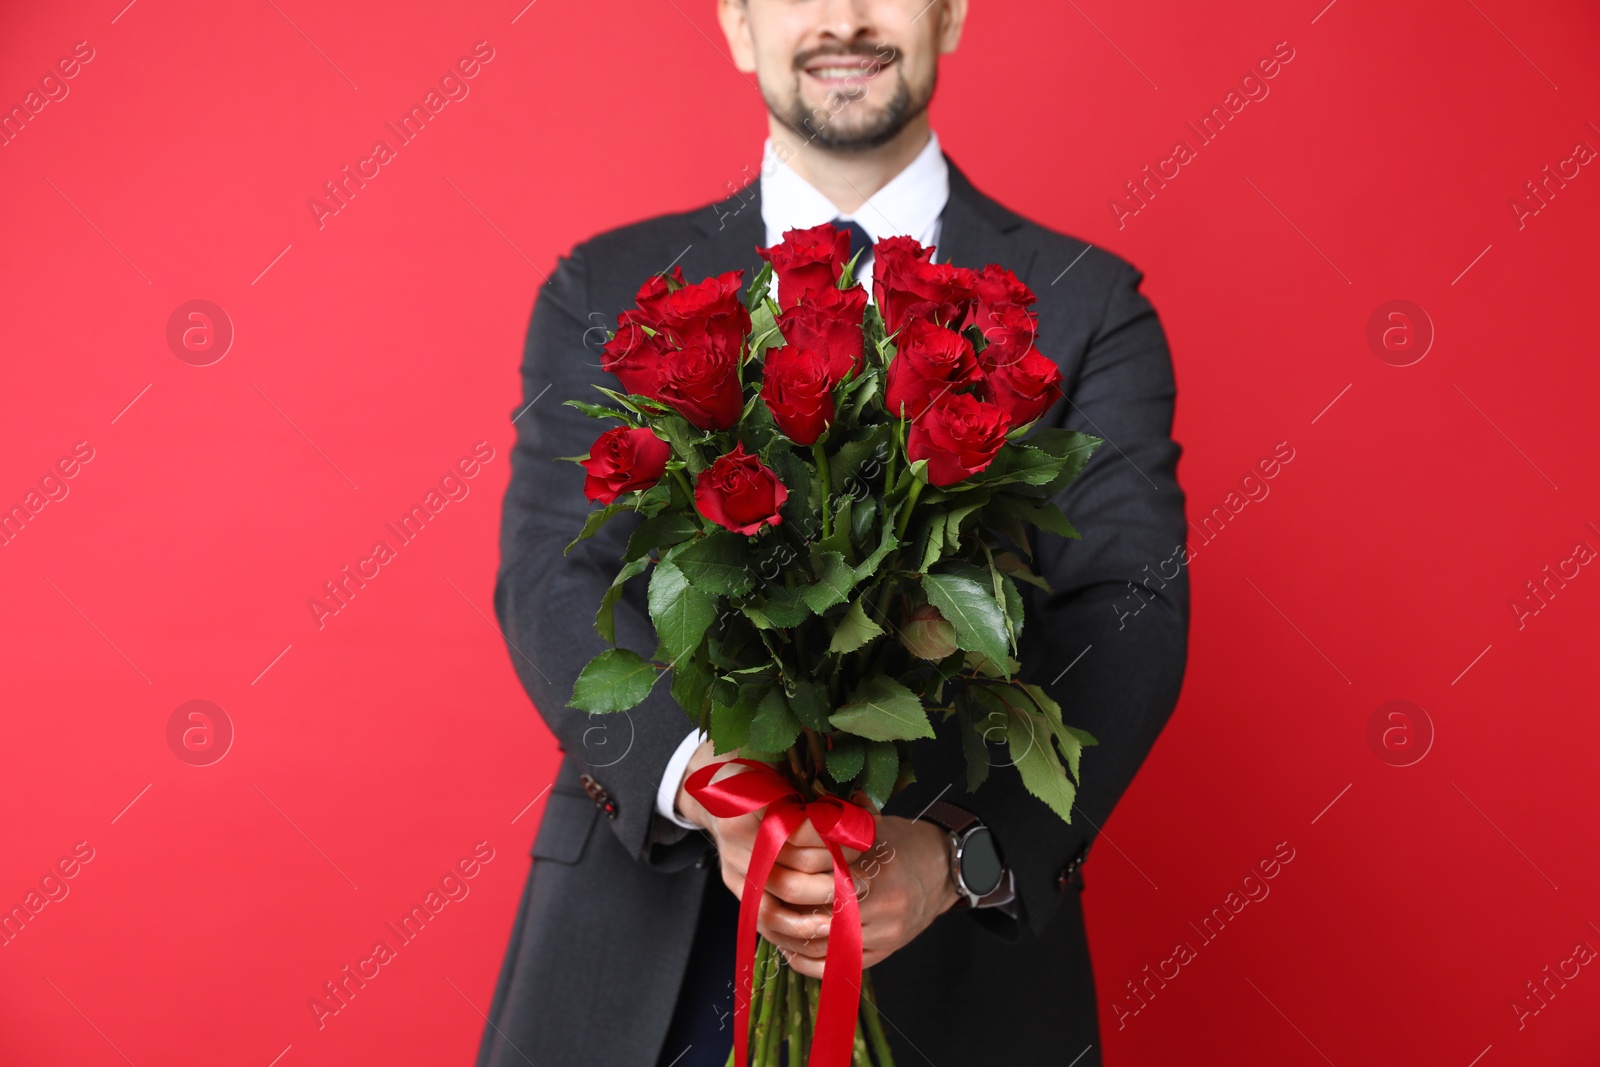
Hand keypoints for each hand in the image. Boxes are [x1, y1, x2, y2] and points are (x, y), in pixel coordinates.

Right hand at [674, 742, 864, 948]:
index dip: (832, 836)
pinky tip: (827, 928)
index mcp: (741, 802)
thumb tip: (858, 799)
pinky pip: (764, 917)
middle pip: (791, 871)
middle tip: (864, 868)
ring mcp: (732, 866)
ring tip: (852, 899)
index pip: (795, 832)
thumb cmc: (755, 758)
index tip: (861, 833)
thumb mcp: (779, 753)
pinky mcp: (735, 884)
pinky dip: (796, 928)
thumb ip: (811, 773)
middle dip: (834, 872)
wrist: (713, 778)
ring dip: (821, 903)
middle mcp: (732, 840)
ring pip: (779, 900)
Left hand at [756, 814, 958, 979]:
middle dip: (788, 916)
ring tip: (770, 925)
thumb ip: (837, 831)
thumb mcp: (874, 828)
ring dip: (794, 942)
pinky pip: (840, 967)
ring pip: (828, 949)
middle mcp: (886, 909)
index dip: (794, 885)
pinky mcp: (885, 953)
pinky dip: (810, 963)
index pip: (826, 888)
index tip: (771, 877)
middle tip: (761, 904)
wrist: (944, 869)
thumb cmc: (903, 843)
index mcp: (881, 874)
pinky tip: (790, 950)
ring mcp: (886, 935)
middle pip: (822, 922)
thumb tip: (793, 823)